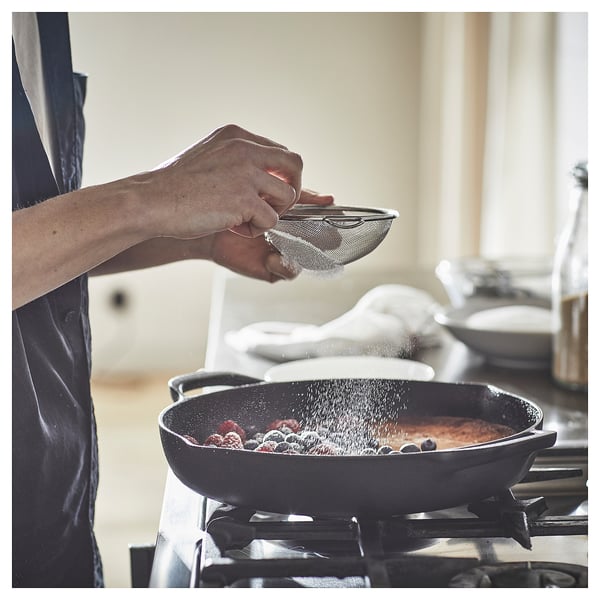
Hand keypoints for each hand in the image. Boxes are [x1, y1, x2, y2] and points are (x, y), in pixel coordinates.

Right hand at [143, 124, 307, 239]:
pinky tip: (232, 227)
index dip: (281, 176)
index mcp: (236, 136)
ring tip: (244, 220)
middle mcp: (245, 149)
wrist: (151, 201)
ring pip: (287, 196)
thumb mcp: (209, 156)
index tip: (270, 192)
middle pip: (295, 165)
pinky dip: (255, 229)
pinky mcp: (244, 199)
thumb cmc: (174, 186)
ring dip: (270, 213)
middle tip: (275, 206)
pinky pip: (271, 219)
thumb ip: (235, 159)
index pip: (279, 152)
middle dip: (292, 189)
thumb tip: (261, 174)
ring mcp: (246, 173)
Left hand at [208, 188, 333, 281]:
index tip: (334, 220)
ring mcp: (283, 253)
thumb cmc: (233, 200)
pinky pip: (289, 272)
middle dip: (324, 241)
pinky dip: (284, 264)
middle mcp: (292, 237)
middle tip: (325, 238)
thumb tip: (329, 198)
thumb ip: (298, 195)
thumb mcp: (268, 192)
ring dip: (302, 251)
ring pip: (307, 259)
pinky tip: (271, 256)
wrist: (206, 217)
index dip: (331, 223)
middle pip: (320, 243)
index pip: (321, 222)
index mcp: (294, 217)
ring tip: (287, 243)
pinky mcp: (271, 269)